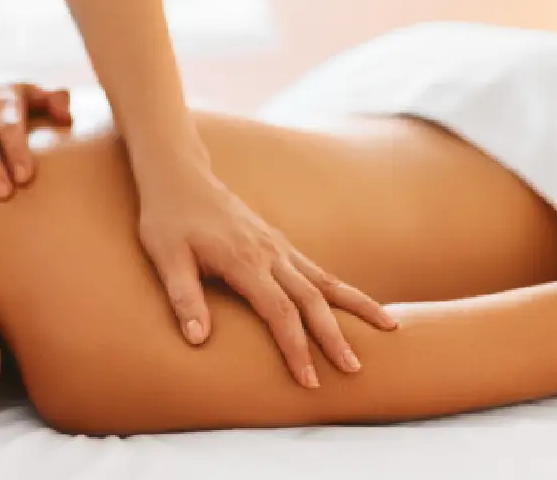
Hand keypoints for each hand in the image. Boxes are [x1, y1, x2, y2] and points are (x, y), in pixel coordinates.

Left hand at [139, 164, 397, 387]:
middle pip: (311, 300)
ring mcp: (278, 246)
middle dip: (334, 336)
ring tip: (390, 329)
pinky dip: (340, 288)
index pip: (279, 311)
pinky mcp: (278, 243)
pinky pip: (317, 269)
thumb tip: (198, 340)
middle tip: (354, 370)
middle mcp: (270, 253)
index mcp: (244, 260)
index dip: (295, 347)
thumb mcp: (166, 258)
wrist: (180, 177)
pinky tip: (357, 305)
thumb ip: (183, 298)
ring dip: (356, 306)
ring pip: (325, 281)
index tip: (308, 379)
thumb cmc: (168, 220)